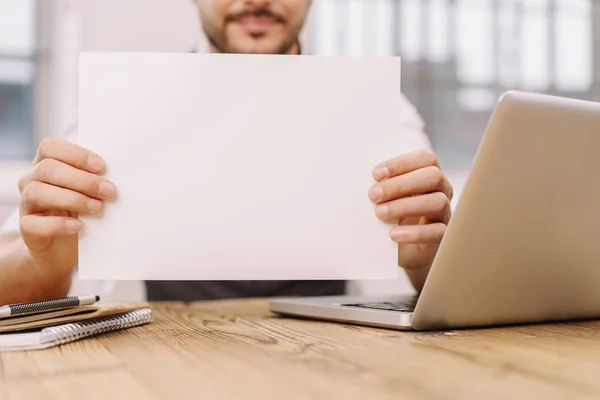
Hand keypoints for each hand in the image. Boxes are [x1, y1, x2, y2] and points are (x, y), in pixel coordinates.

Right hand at [17, 138, 115, 278]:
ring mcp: (26, 204)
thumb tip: (121, 174)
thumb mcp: (90, 192)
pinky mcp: (26, 228)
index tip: (101, 166)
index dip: (75, 154)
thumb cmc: (81, 212)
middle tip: (108, 191)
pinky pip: (32, 224)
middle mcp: (31, 180)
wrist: (63, 248)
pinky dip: (57, 224)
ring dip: (72, 199)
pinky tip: (78, 226)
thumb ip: (97, 180)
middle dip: (82, 179)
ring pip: (37, 192)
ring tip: (97, 208)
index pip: (50, 147)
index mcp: (46, 164)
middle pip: (47, 169)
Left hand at [369, 149, 452, 287]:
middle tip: (373, 195)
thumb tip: (368, 182)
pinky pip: (437, 232)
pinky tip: (393, 234)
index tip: (375, 174)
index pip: (426, 158)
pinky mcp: (443, 237)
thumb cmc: (394, 216)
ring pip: (437, 202)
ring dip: (405, 206)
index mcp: (430, 175)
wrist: (403, 251)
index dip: (401, 163)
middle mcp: (442, 191)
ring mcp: (445, 214)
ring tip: (379, 213)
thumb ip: (383, 186)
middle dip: (400, 184)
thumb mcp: (389, 198)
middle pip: (433, 177)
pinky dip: (414, 233)